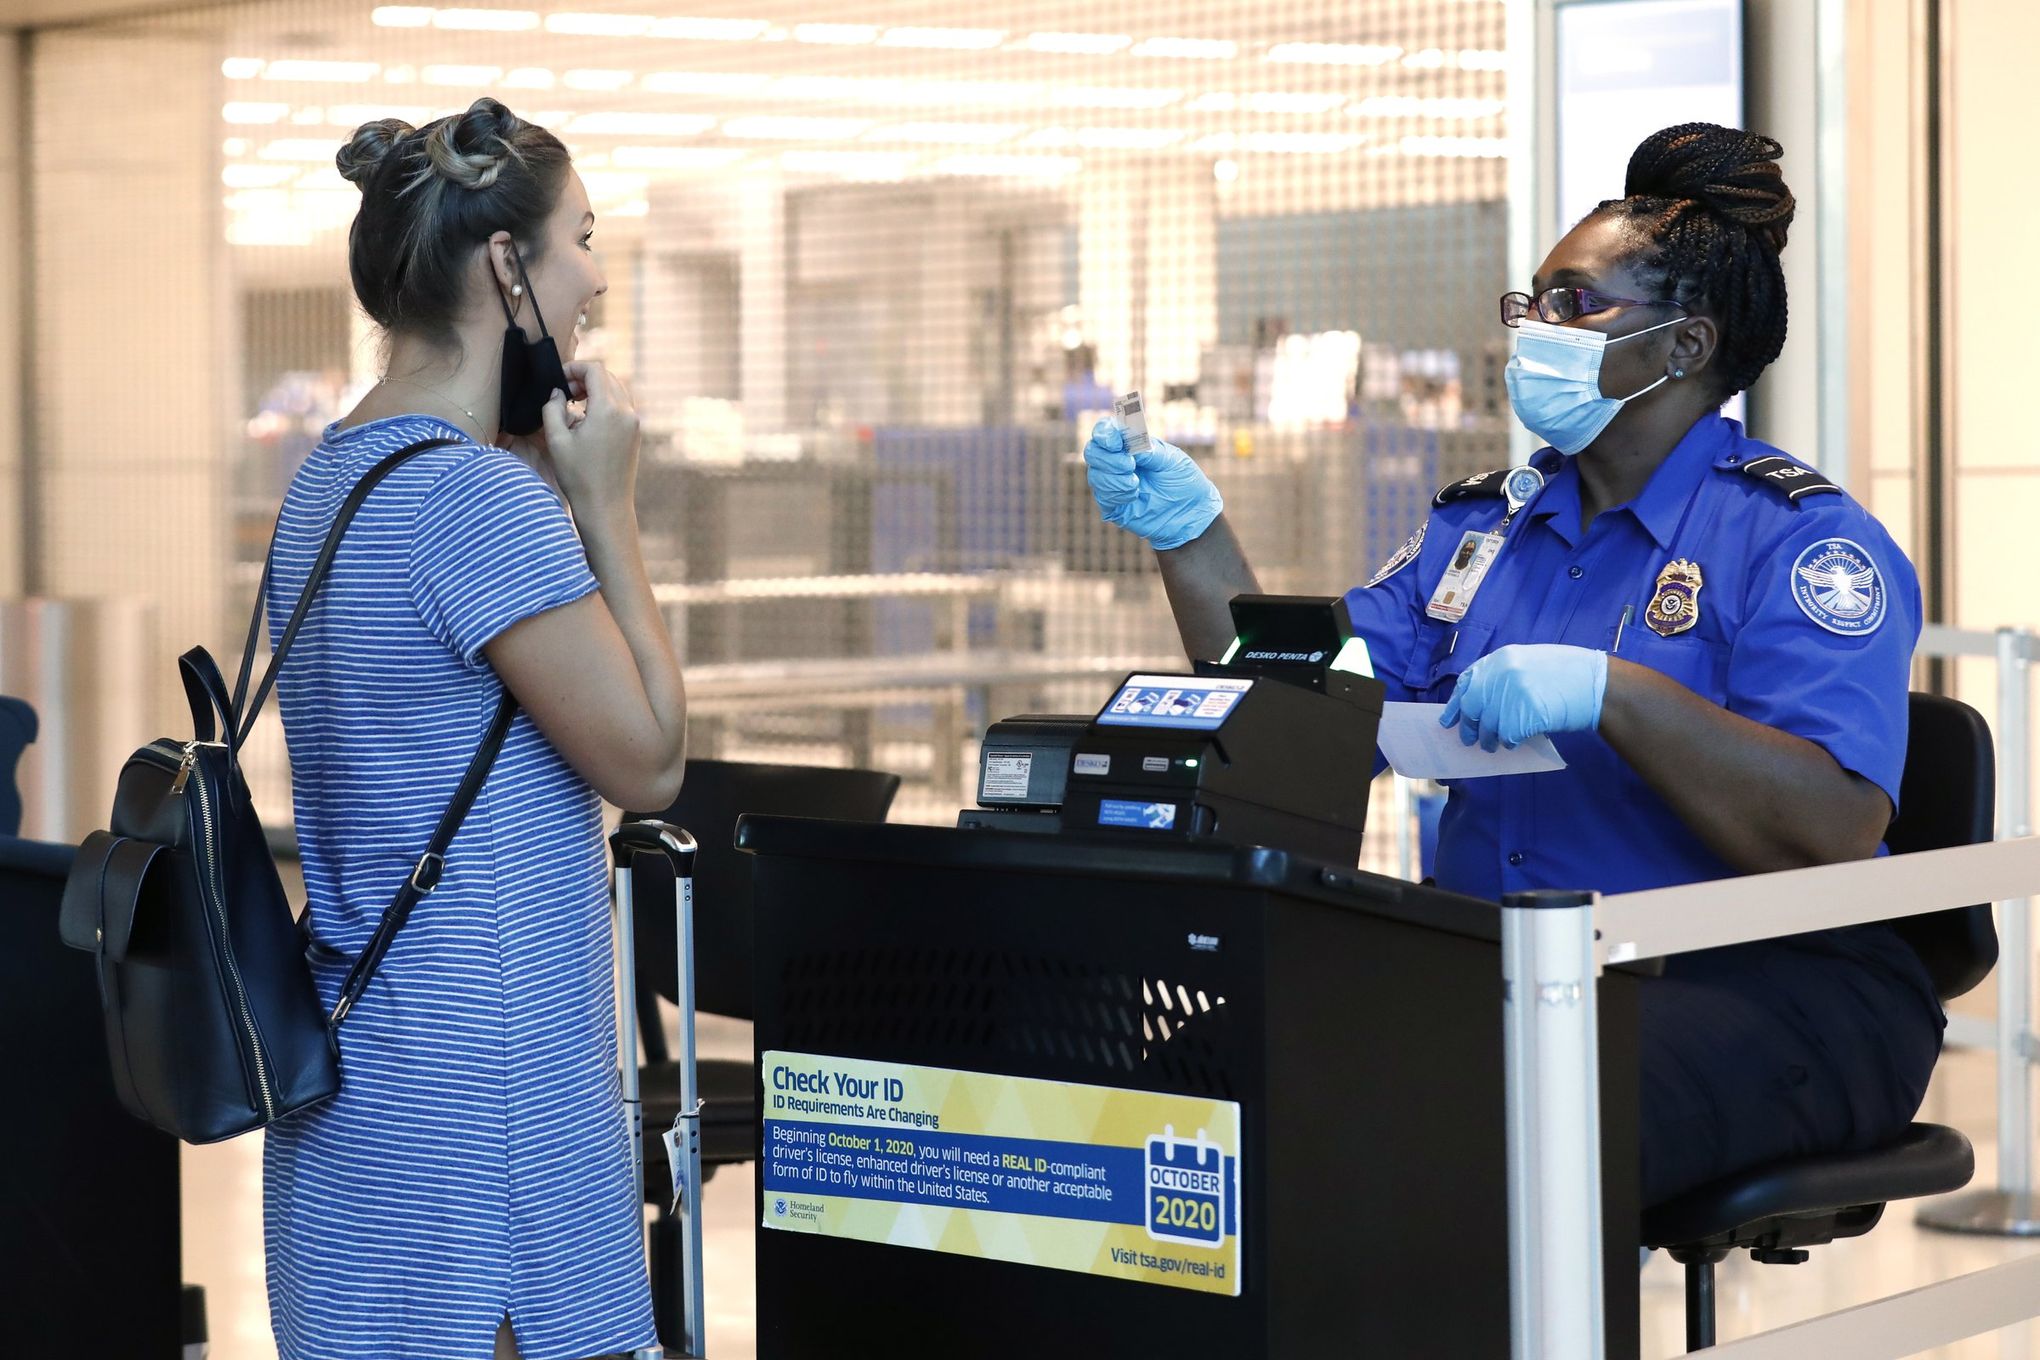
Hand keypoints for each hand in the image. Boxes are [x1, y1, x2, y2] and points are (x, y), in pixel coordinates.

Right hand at [540, 360, 640, 521]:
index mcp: (608, 410)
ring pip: (617, 390)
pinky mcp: (636, 434)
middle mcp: (627, 412)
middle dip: (584, 378)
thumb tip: (558, 393)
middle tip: (565, 393)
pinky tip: (588, 419)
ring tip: (575, 405)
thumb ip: (552, 408)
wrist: (606, 506)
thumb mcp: (557, 440)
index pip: (596, 370)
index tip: (559, 378)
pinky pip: (622, 406)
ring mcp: (635, 423)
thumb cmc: (579, 476)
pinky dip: (605, 403)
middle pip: (608, 376)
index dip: (575, 368)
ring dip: (596, 390)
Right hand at [1082, 420, 1222, 551]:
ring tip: (1136, 484)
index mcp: (1130, 444)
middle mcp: (1116, 461)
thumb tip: (1128, 445)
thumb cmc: (1183, 481)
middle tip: (1130, 465)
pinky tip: (1133, 496)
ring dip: (1114, 479)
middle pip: (1092, 451)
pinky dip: (1116, 494)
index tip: (1115, 442)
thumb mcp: (1172, 460)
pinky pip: (1102, 496)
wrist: (1191, 513)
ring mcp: (1113, 483)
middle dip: (1108, 458)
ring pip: (1095, 475)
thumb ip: (1149, 451)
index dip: (1105, 433)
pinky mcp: (1113, 506)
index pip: (1106, 431)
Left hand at [1441, 644, 1607, 750]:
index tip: (1448, 720)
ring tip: (1496, 744)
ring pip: (1489, 725)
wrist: (1597, 685)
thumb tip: (1480, 703)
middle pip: (1473, 706)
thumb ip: (1504, 677)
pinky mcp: (1523, 715)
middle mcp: (1503, 673)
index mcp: (1503, 658)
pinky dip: (1510, 743)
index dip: (1456, 704)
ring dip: (1489, 739)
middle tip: (1469, 740)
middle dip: (1469, 726)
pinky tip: (1517, 742)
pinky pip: (1507, 736)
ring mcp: (1513, 694)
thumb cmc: (1568, 675)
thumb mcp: (1530, 663)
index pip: (1467, 682)